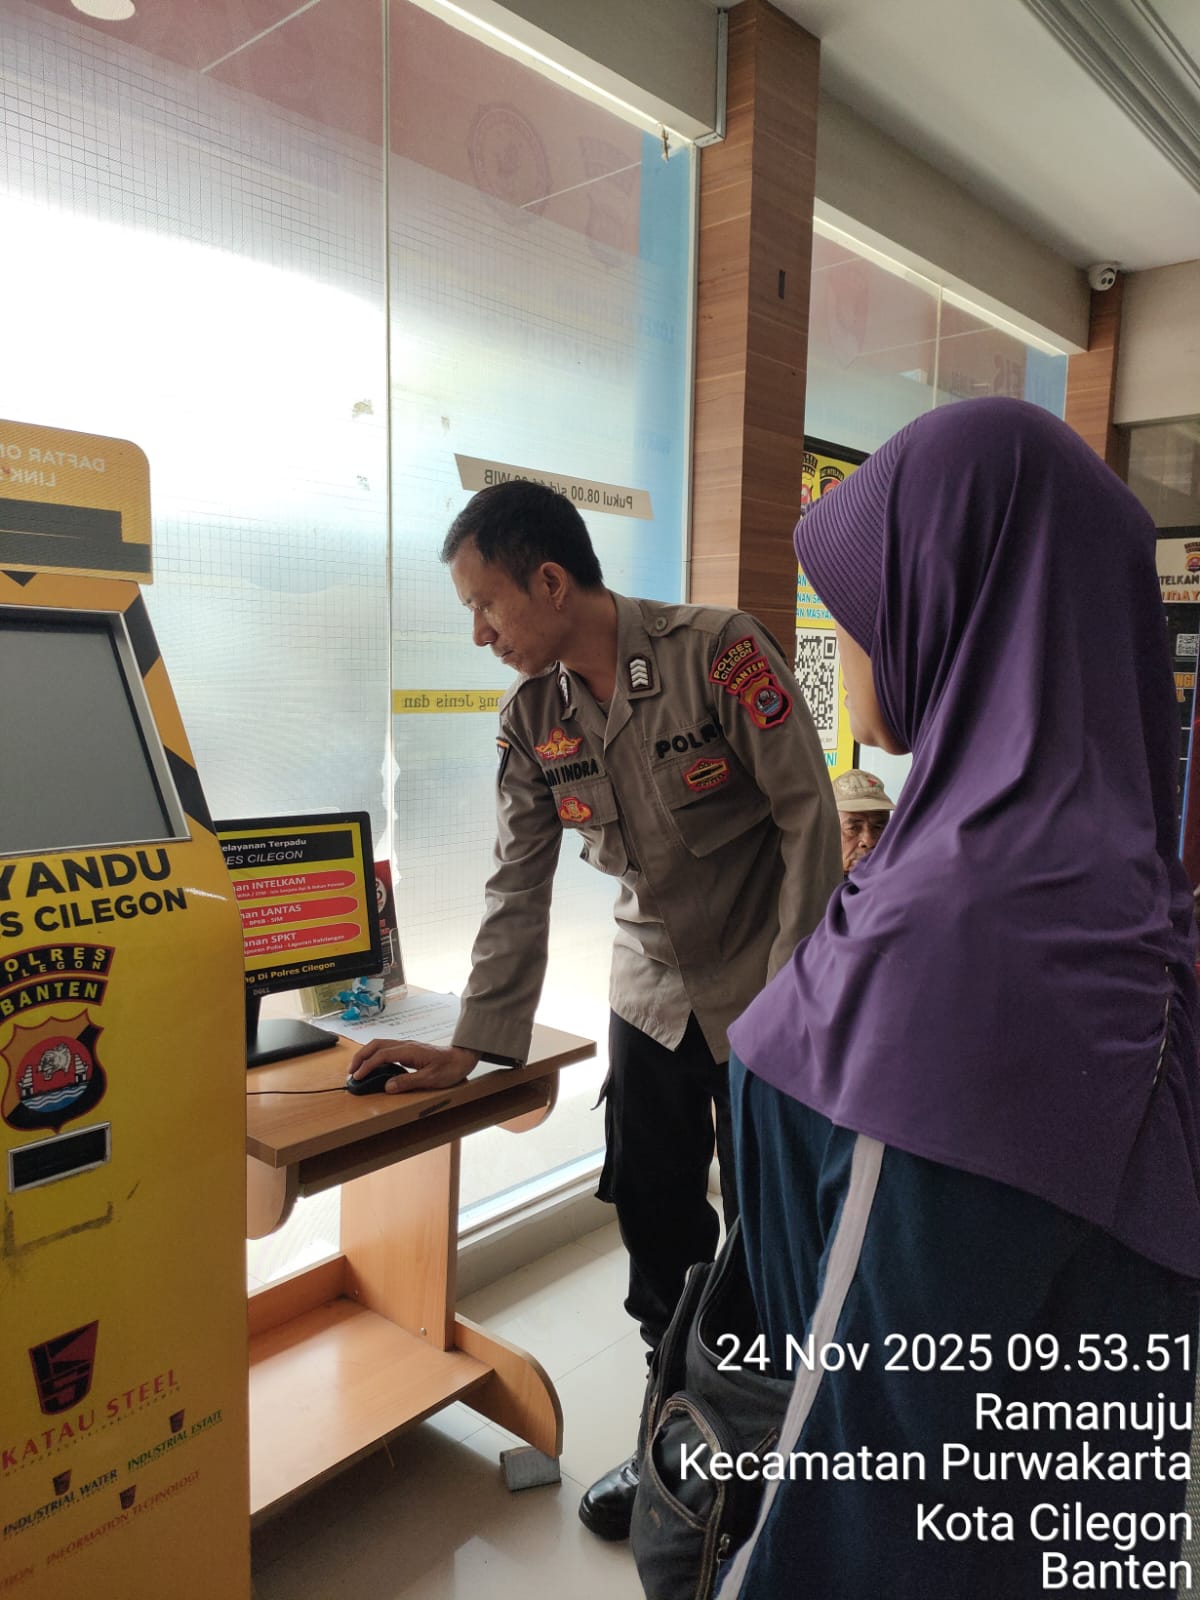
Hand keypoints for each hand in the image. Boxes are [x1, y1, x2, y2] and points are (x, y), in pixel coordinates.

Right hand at [347, 1039, 479, 1093]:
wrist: (462, 1058)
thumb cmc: (450, 1068)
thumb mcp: (430, 1079)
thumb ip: (408, 1082)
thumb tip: (387, 1086)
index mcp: (409, 1051)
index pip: (382, 1055)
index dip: (367, 1066)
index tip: (357, 1076)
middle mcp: (405, 1045)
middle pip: (376, 1045)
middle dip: (360, 1056)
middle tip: (350, 1072)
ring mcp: (406, 1046)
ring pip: (380, 1045)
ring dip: (366, 1055)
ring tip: (357, 1069)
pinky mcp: (408, 1050)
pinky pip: (386, 1049)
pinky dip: (374, 1055)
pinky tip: (373, 1066)